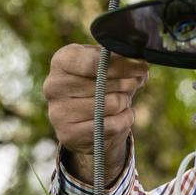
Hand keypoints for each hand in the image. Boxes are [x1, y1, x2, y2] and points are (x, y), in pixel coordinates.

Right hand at [43, 44, 147, 184]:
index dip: (123, 65)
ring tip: (123, 99)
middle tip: (134, 83)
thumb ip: (121, 59)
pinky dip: (125, 120)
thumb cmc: (98, 82)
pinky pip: (110, 126)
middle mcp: (53, 86)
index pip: (95, 62)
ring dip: (125, 102)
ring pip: (110, 104)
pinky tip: (124, 115)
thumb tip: (138, 62)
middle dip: (127, 83)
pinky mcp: (67, 134)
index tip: (142, 66)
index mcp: (61, 61)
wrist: (85, 118)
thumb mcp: (107, 64)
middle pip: (104, 84)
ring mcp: (57, 112)